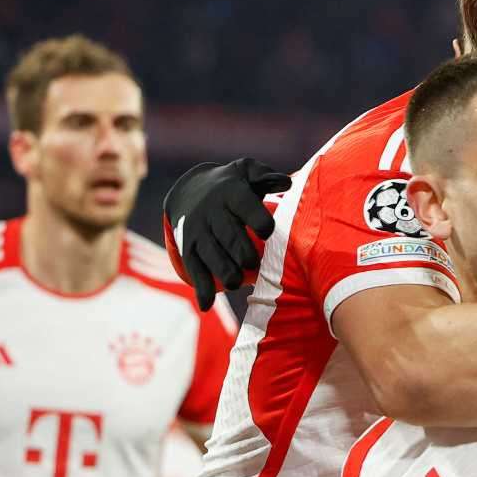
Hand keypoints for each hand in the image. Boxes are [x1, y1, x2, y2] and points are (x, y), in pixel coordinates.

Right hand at [165, 158, 289, 309]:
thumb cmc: (231, 185)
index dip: (258, 221)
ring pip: (211, 255)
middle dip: (241, 252)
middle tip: (254, 263)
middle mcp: (212, 213)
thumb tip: (287, 183)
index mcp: (231, 193)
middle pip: (228, 235)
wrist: (189, 190)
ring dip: (224, 271)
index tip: (267, 232)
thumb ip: (265, 175)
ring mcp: (198, 232)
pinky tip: (207, 306)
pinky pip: (194, 269)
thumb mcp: (244, 171)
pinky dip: (200, 289)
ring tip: (236, 282)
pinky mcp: (188, 249)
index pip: (245, 206)